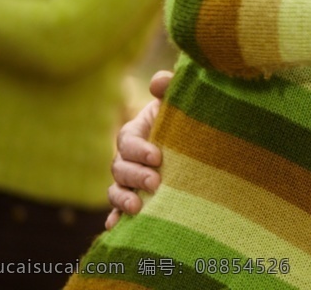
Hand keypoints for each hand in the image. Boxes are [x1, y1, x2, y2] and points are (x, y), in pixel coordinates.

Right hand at [105, 70, 171, 228]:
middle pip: (119, 168)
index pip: (128, 141)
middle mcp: (127, 158)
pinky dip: (114, 217)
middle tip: (154, 183)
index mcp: (135, 133)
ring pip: (115, 189)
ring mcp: (129, 180)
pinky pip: (117, 209)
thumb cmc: (185, 120)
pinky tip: (114, 227)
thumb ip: (169, 87)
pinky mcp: (134, 197)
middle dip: (135, 176)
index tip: (159, 156)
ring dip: (122, 199)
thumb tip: (160, 81)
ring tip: (137, 207)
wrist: (196, 142)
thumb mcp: (179, 102)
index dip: (139, 150)